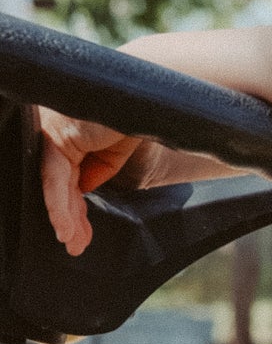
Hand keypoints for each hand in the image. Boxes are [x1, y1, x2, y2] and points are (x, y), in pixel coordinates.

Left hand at [38, 107, 146, 256]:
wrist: (147, 98)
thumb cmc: (133, 117)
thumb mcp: (114, 153)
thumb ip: (95, 170)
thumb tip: (81, 191)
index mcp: (67, 135)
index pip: (64, 178)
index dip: (72, 209)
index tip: (78, 235)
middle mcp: (53, 131)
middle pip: (56, 183)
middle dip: (68, 218)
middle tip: (74, 245)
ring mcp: (51, 130)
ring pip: (52, 184)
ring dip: (62, 217)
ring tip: (71, 242)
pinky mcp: (57, 134)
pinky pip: (53, 175)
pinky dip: (57, 202)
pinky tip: (63, 225)